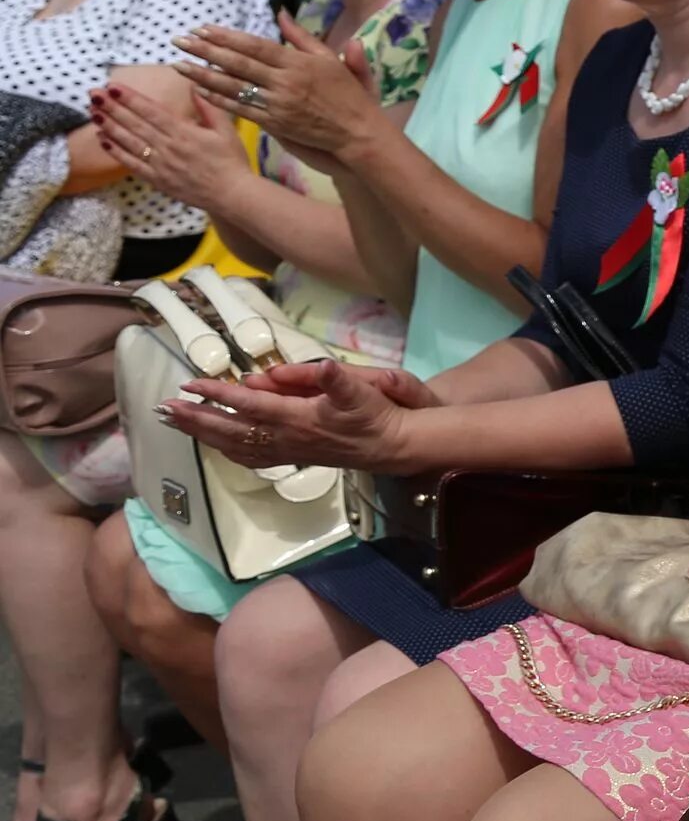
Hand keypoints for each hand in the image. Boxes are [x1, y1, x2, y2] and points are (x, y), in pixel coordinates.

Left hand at [91, 84, 251, 212]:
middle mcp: (167, 147)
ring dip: (109, 125)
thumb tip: (193, 85)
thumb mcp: (226, 130)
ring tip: (93, 111)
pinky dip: (115, 151)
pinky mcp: (156, 179)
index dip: (130, 98)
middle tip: (93, 93)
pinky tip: (103, 139)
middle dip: (112, 106)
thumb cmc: (232, 161)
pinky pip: (131, 163)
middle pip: (134, 123)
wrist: (232, 195)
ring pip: (128, 141)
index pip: (151, 111)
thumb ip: (208, 107)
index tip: (112, 86)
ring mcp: (159, 164)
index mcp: (184, 132)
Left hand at [160, 359, 438, 471]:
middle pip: (229, 429)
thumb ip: (338, 377)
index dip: (218, 394)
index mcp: (297, 418)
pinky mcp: (291, 456)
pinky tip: (213, 442)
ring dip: (201, 433)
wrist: (393, 446)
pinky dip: (223, 448)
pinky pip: (247, 455)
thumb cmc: (376, 414)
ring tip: (176, 422)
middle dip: (194, 418)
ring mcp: (286, 450)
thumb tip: (319, 365)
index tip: (189, 384)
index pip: (249, 404)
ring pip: (233, 444)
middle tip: (163, 408)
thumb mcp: (364, 390)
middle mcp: (285, 438)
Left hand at [174, 16, 382, 163]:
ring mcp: (279, 104)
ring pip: (234, 87)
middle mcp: (286, 82)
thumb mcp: (330, 59)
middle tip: (180, 40)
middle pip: (238, 63)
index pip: (254, 45)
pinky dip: (219, 100)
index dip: (226, 37)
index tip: (202, 29)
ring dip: (203, 76)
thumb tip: (281, 13)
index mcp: (298, 63)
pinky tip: (199, 91)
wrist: (359, 132)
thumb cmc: (349, 94)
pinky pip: (241, 109)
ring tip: (179, 65)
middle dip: (205, 51)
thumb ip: (302, 37)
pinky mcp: (275, 124)